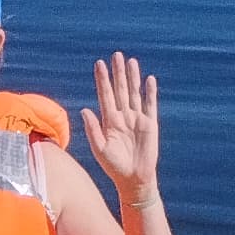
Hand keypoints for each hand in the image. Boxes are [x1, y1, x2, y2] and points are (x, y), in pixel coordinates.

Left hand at [81, 51, 161, 201]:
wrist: (134, 179)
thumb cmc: (114, 167)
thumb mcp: (100, 149)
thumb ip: (92, 129)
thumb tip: (84, 109)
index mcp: (109, 121)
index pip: (105, 95)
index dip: (103, 80)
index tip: (99, 64)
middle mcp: (123, 116)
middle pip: (120, 90)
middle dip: (117, 73)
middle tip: (115, 55)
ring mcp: (137, 119)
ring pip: (134, 93)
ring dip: (133, 77)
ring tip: (130, 61)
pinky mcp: (150, 124)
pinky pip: (150, 105)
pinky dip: (150, 92)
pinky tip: (149, 80)